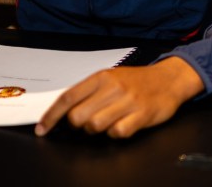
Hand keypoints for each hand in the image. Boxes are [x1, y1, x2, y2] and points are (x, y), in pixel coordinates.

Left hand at [35, 56, 204, 138]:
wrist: (169, 79)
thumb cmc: (136, 81)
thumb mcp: (111, 78)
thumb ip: (89, 92)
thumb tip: (63, 110)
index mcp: (101, 77)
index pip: (68, 98)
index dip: (51, 116)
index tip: (42, 129)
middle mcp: (113, 87)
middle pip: (78, 116)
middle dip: (78, 125)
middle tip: (88, 121)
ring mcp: (128, 101)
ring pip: (95, 126)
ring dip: (97, 130)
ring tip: (108, 122)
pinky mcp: (142, 115)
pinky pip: (117, 133)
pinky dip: (116, 133)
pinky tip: (123, 125)